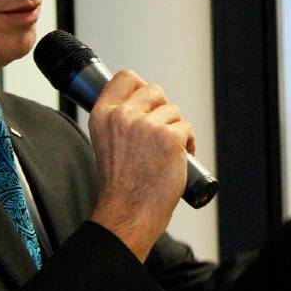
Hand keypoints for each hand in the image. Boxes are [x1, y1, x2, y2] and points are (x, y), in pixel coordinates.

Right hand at [87, 69, 194, 261]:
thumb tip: (142, 101)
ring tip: (166, 152)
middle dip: (161, 110)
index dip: (140, 87)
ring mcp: (146, 126)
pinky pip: (187, 128)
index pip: (125, 77)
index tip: (146, 103)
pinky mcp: (169, 138)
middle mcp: (123, 116)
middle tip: (157, 135)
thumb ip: (119, 119)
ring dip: (176, 129)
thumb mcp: (106, 142)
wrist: (127, 213)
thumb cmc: (121, 184)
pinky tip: (178, 158)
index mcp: (103, 115)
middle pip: (154, 90)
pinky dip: (188, 143)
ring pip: (173, 111)